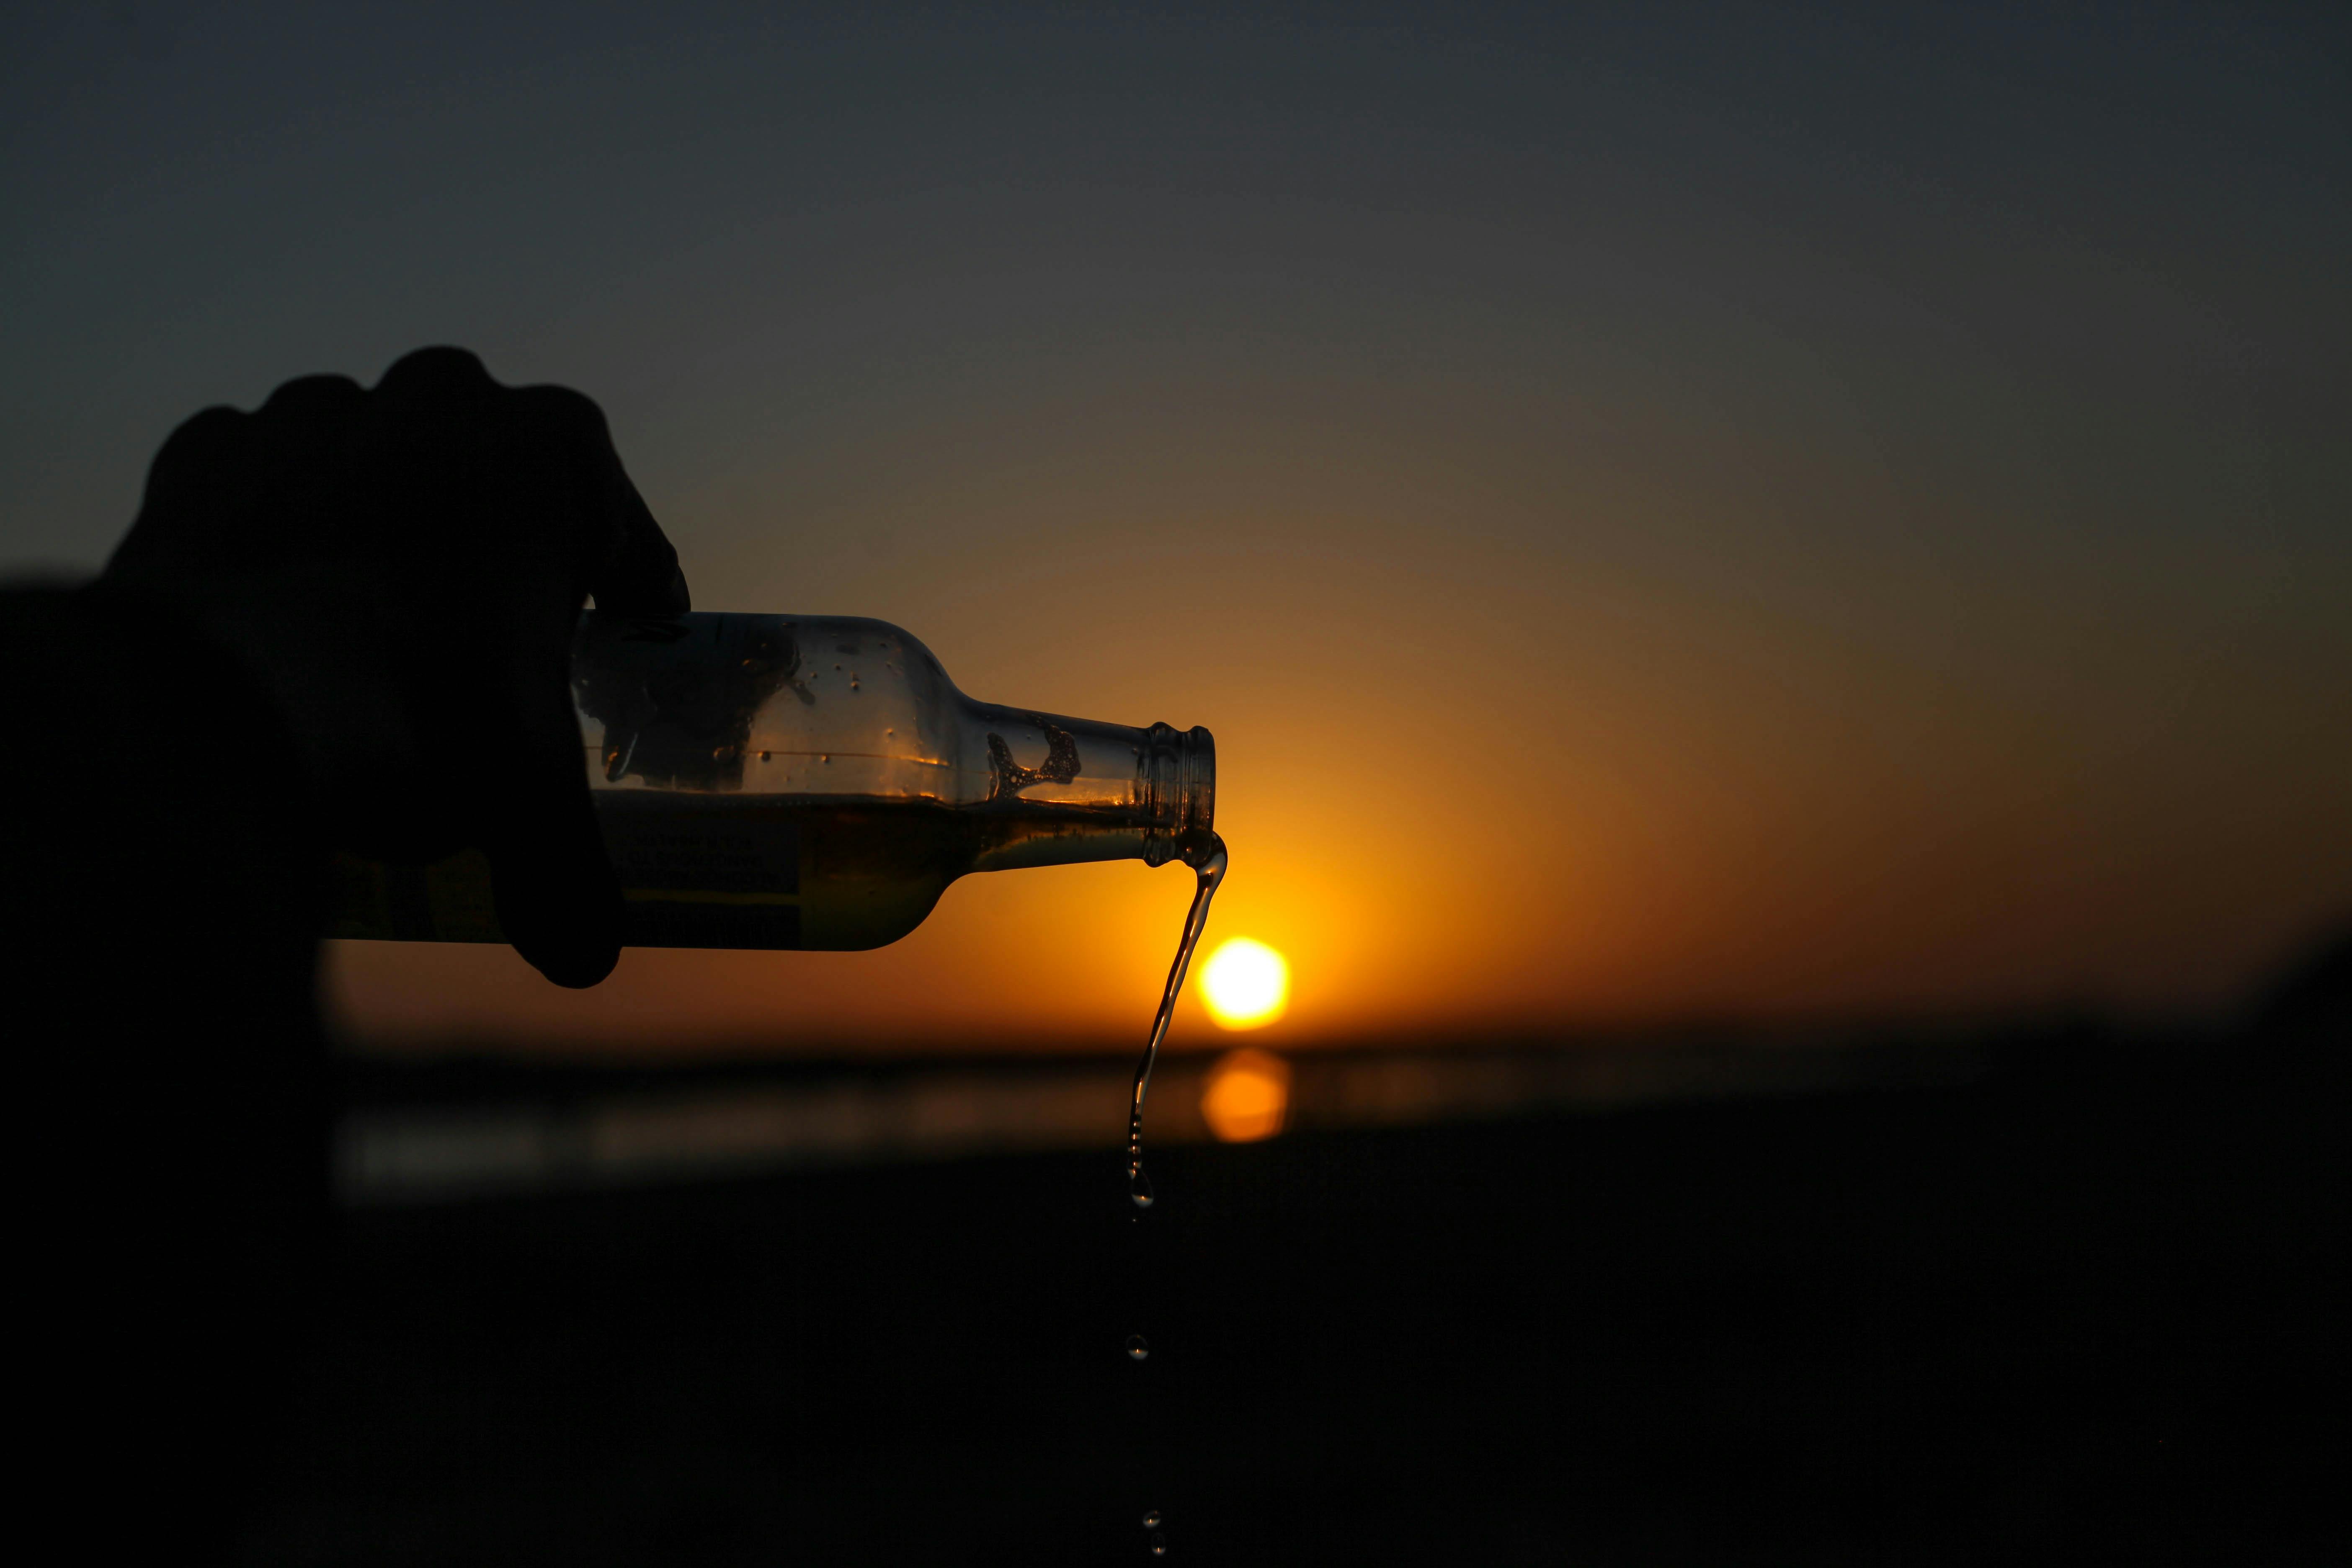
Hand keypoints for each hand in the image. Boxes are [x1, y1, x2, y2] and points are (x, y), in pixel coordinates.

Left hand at [102, 347, 688, 986]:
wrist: (222, 695)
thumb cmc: (421, 717)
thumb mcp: (521, 797)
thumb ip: (567, 874)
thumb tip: (586, 962)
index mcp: (559, 455)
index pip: (621, 538)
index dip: (626, 601)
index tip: (615, 642)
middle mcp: (446, 400)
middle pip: (496, 482)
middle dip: (497, 548)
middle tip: (488, 642)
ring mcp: (322, 411)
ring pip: (375, 465)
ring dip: (383, 529)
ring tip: (374, 631)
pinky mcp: (217, 447)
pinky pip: (260, 479)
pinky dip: (273, 533)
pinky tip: (280, 608)